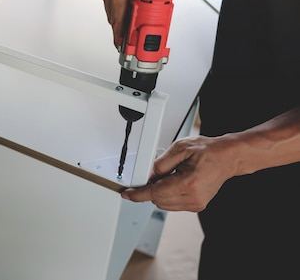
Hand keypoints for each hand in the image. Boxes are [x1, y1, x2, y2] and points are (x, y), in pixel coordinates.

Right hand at [91, 0, 175, 46]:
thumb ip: (157, 1)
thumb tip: (156, 21)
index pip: (117, 19)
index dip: (122, 37)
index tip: (125, 48)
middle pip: (111, 14)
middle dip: (122, 27)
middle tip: (131, 39)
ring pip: (108, 4)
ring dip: (119, 11)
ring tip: (132, 16)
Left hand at [120, 135, 237, 211]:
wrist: (227, 157)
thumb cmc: (208, 151)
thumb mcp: (180, 148)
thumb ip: (161, 163)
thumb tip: (147, 174)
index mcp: (188, 184)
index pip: (155, 193)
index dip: (138, 194)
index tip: (127, 194)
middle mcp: (193, 198)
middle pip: (157, 200)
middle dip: (151, 188)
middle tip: (157, 172)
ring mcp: (196, 204)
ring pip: (164, 204)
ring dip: (160, 192)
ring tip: (172, 174)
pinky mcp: (197, 206)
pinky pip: (173, 204)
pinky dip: (168, 194)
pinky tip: (176, 181)